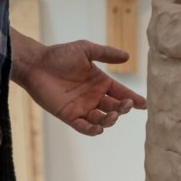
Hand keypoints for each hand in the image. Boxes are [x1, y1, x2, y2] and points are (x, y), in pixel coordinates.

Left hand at [16, 39, 146, 136]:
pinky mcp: (69, 116)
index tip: (143, 104)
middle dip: (123, 108)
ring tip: (112, 115)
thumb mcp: (85, 50)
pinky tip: (98, 128)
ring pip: (102, 120)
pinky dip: (92, 130)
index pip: (121, 92)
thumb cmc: (59, 55)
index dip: (133, 98)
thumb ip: (106, 53)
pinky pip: (84, 127)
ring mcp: (82, 108)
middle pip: (114, 107)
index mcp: (100, 82)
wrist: (36, 64)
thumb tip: (128, 56)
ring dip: (110, 120)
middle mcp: (94, 97)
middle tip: (125, 105)